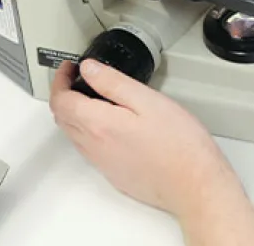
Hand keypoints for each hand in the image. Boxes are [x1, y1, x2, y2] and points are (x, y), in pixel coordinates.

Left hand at [49, 60, 239, 217]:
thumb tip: (90, 69)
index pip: (62, 101)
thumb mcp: (149, 100)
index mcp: (100, 125)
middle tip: (75, 79)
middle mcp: (95, 147)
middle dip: (63, 95)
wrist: (194, 186)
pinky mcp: (114, 173)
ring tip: (90, 96)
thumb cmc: (179, 145)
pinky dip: (87, 130)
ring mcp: (103, 163)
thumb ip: (114, 83)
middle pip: (62, 118)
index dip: (60, 80)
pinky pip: (88, 149)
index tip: (68, 68)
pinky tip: (108, 122)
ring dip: (73, 113)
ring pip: (73, 134)